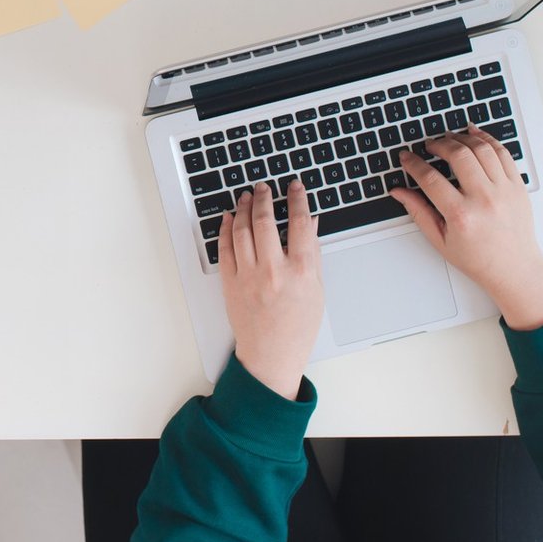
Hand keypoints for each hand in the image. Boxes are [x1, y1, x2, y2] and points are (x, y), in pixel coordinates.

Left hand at [217, 181, 323, 398]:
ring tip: (247, 196)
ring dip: (244, 208)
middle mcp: (273, 271)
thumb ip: (313, 253)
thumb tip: (311, 222)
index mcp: (301, 272)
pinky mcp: (230, 283)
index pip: (299, 223)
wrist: (271, 355)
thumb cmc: (298, 326)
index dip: (297, 199)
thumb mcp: (317, 289)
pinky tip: (230, 217)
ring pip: (242, 230)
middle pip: (265, 221)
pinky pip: (225, 248)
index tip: (295, 187)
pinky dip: (226, 229)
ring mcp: (249, 276)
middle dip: (265, 197)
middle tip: (265, 187)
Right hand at [393, 132, 542, 329]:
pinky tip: (475, 134)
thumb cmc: (479, 260)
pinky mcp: (518, 187)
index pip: (430, 179)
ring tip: (449, 138)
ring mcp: (504, 191)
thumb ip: (419, 212)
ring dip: (462, 138)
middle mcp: (484, 200)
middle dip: (438, 144)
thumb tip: (400, 192)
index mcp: (462, 216)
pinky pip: (503, 153)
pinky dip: (488, 139)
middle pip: (458, 155)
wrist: (515, 270)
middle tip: (429, 145)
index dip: (414, 164)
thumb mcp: (441, 241)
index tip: (407, 157)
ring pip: (481, 149)